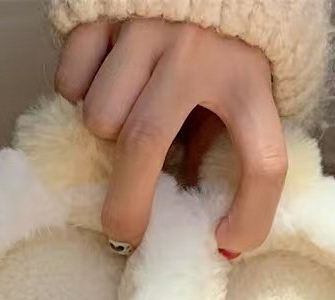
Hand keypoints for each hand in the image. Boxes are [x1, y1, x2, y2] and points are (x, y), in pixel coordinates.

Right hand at [55, 18, 286, 255]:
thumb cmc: (221, 42)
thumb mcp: (243, 87)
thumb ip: (224, 143)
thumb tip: (209, 221)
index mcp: (247, 76)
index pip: (264, 161)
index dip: (251, 216)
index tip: (227, 241)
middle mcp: (195, 51)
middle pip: (145, 143)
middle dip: (127, 206)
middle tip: (124, 233)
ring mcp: (143, 28)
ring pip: (99, 117)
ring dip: (106, 137)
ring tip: (123, 123)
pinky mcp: (101, 14)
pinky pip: (70, 83)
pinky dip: (78, 96)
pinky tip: (102, 86)